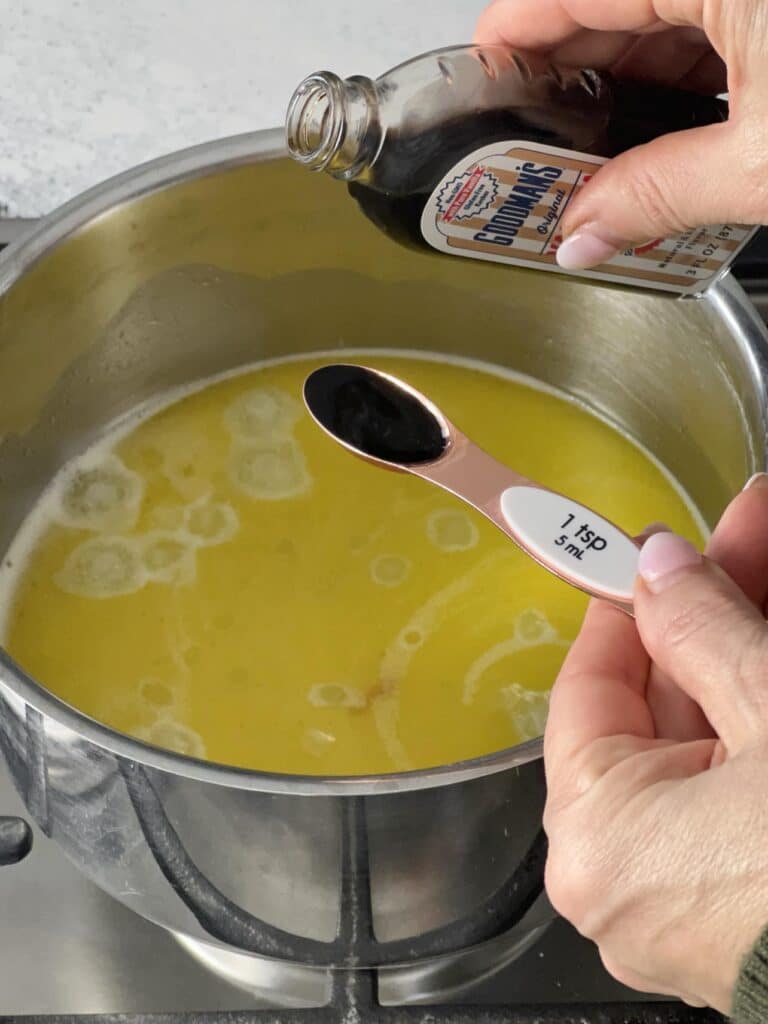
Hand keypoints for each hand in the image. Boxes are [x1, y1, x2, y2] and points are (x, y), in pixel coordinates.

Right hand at [475, 1, 767, 268]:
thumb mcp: (762, 167)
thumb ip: (660, 193)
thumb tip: (585, 230)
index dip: (514, 36)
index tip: (482, 85)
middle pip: (616, 6)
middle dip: (575, 81)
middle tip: (542, 148)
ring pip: (669, 15)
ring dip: (633, 86)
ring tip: (605, 156)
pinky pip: (719, 19)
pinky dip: (688, 73)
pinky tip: (669, 132)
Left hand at [542, 474, 767, 1012]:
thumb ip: (704, 630)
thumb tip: (657, 563)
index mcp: (599, 838)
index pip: (590, 684)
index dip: (630, 600)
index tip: (659, 541)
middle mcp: (626, 879)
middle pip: (661, 705)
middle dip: (710, 610)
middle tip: (751, 528)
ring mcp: (687, 901)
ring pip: (708, 743)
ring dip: (744, 651)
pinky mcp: (741, 908)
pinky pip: (735, 792)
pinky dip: (760, 721)